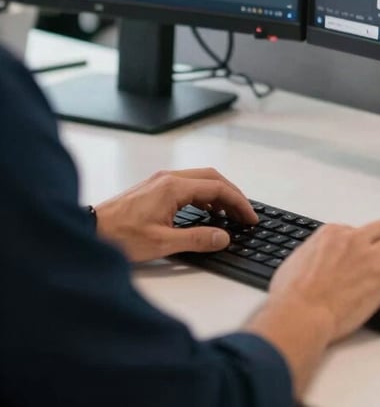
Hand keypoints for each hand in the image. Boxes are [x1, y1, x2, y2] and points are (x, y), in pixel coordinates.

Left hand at [94, 168, 257, 262]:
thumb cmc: (119, 236)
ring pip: (200, 180)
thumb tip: (223, 237)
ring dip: (218, 194)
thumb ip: (197, 238)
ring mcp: (160, 181)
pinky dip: (203, 196)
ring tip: (229, 216)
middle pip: (212, 178)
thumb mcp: (162, 243)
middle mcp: (168, 178)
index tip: (250, 217)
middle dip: (232, 195)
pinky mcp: (154, 188)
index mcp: (173, 187)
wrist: (89, 231)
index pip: (217, 187)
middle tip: (245, 214)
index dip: (238, 202)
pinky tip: (206, 212)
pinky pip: (188, 185)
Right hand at [268, 219, 379, 341]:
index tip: (367, 257)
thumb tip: (312, 262)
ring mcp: (370, 257)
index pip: (357, 231)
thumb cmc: (291, 297)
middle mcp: (354, 239)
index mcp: (332, 234)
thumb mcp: (294, 263)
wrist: (300, 315)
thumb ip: (310, 255)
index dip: (364, 245)